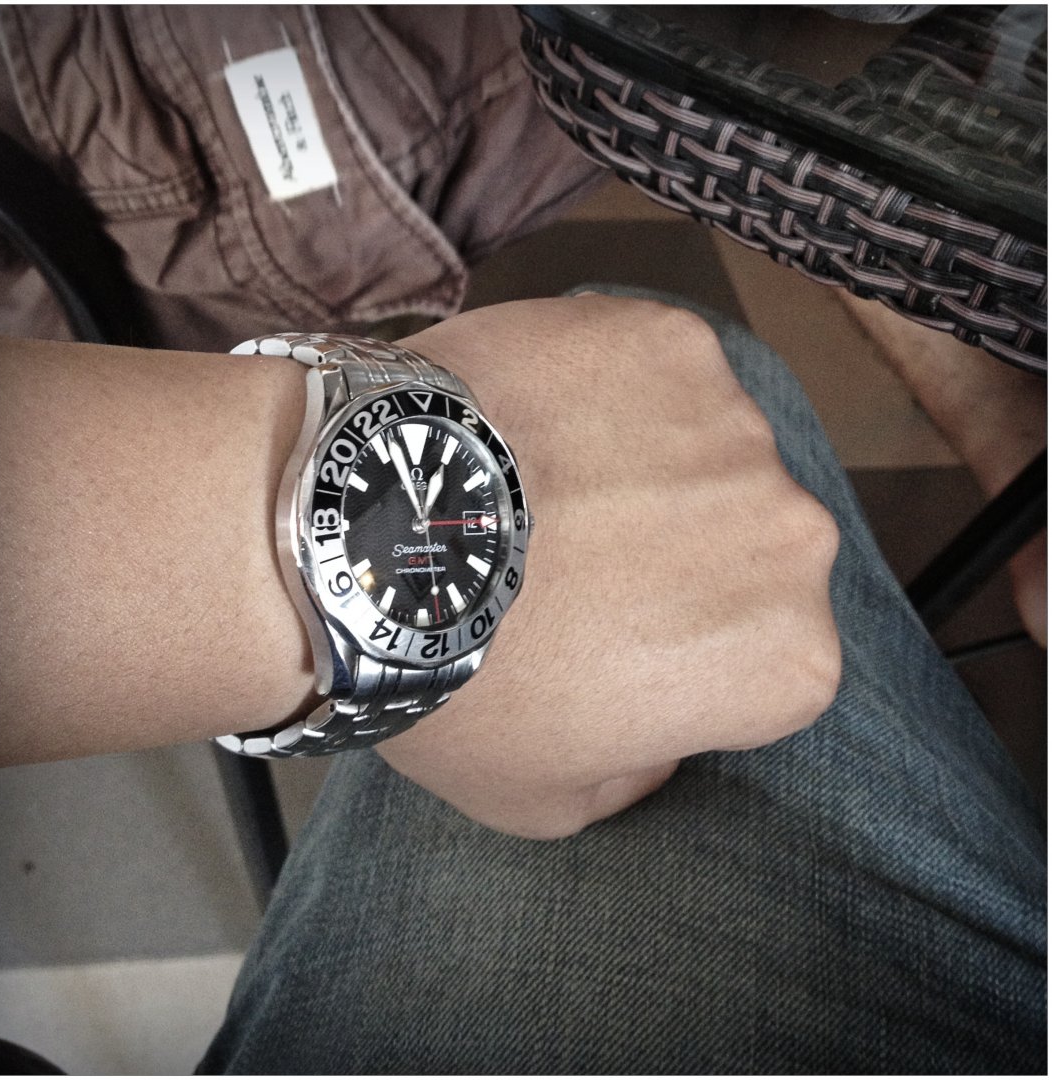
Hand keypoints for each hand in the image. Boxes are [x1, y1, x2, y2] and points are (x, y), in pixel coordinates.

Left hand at [378, 295, 840, 839]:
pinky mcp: (669, 338)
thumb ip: (640, 775)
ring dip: (648, 470)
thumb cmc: (458, 691)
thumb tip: (661, 732)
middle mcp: (795, 534)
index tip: (610, 646)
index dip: (682, 658)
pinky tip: (536, 419)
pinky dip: (605, 391)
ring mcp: (736, 422)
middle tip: (578, 559)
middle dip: (680, 559)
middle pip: (746, 549)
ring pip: (707, 452)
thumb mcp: (552, 802)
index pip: (762, 660)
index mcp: (787, 657)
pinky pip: (653, 371)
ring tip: (547, 485)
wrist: (364, 545)